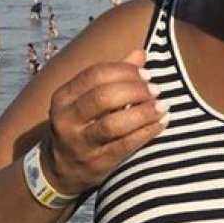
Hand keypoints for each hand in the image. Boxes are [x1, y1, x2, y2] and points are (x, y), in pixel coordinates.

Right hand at [42, 49, 166, 194]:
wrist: (60, 169)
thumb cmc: (83, 124)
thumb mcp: (89, 98)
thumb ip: (114, 76)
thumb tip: (141, 54)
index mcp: (64, 96)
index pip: (95, 74)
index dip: (125, 71)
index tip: (147, 74)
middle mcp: (67, 119)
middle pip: (103, 97)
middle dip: (135, 90)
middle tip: (156, 90)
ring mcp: (79, 143)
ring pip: (113, 124)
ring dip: (143, 112)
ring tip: (163, 106)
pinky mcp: (96, 163)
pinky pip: (124, 146)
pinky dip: (146, 132)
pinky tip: (161, 123)